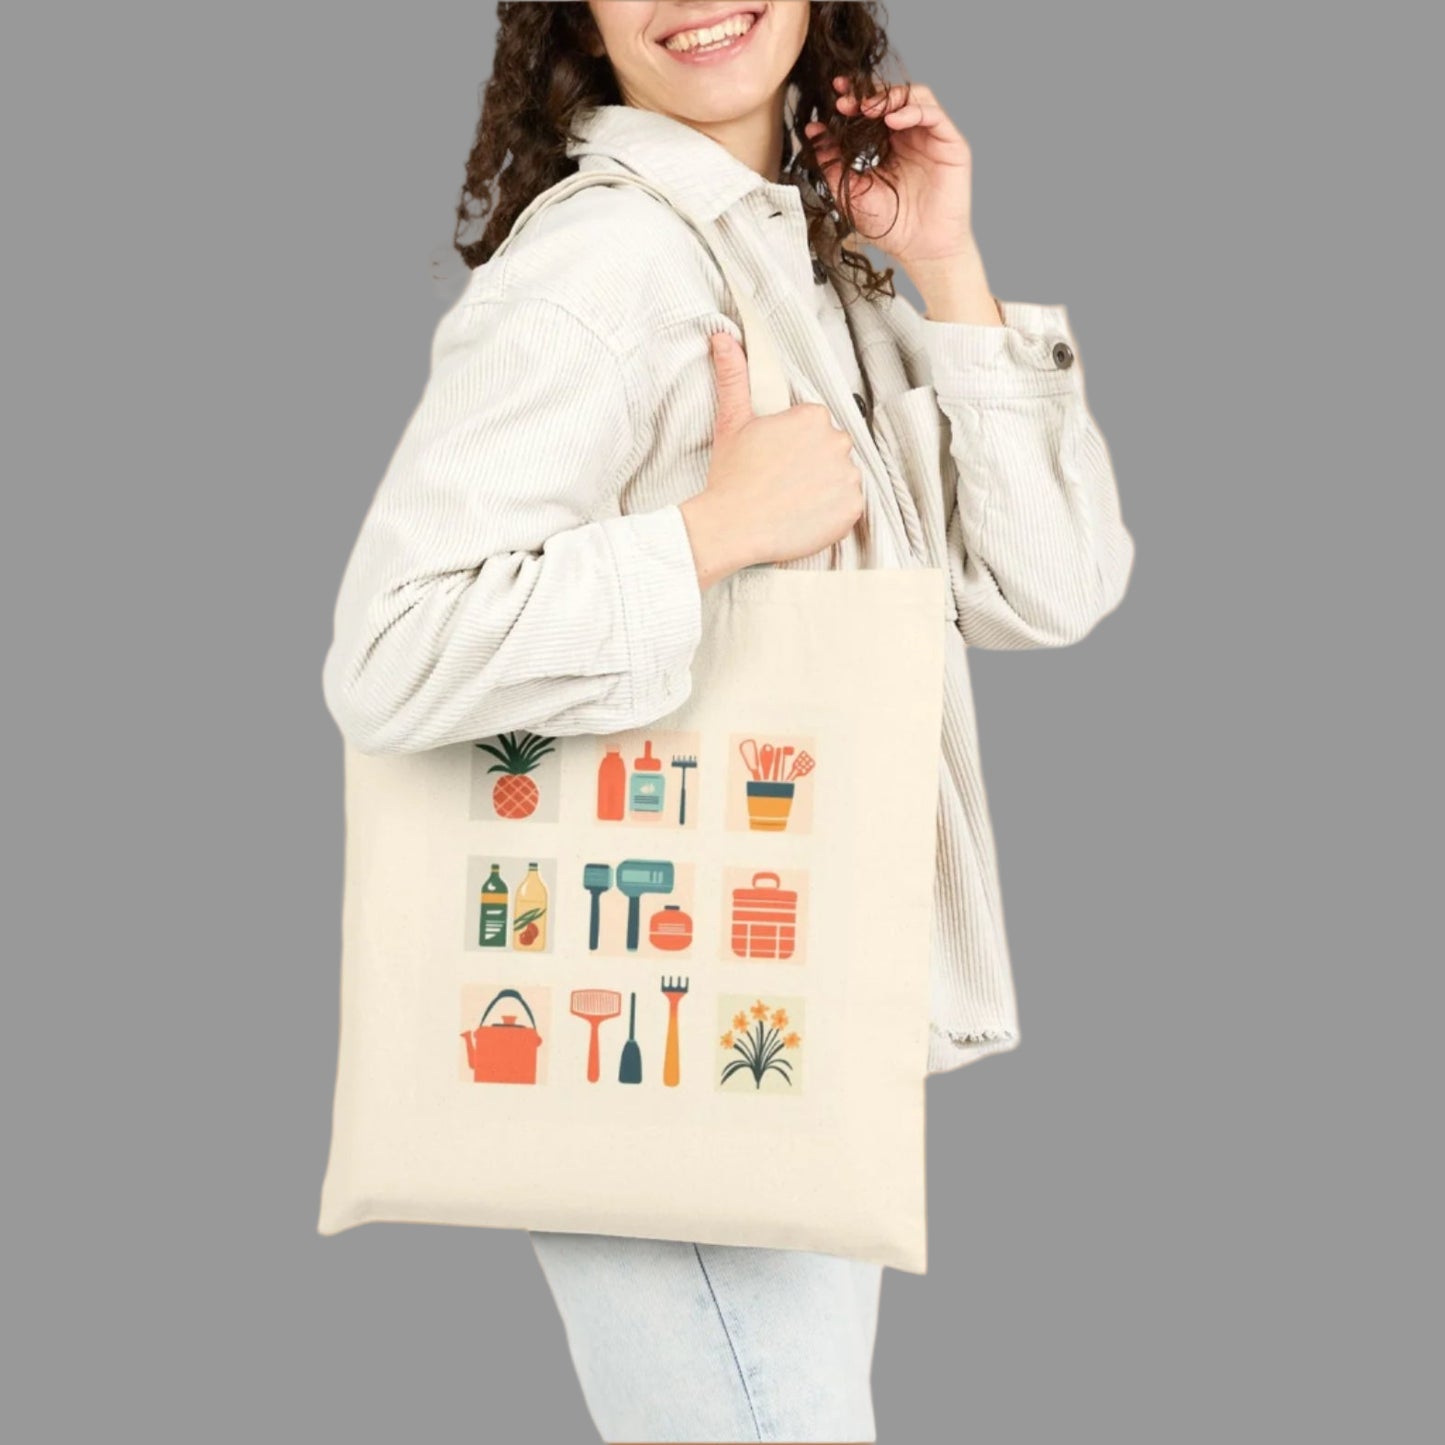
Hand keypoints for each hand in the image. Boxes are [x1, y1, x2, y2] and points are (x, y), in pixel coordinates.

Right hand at [680, 332, 863, 586]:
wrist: (732, 528)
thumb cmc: (732, 477)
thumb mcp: (732, 421)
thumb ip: (734, 377)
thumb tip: (723, 339)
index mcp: (813, 416)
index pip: (814, 425)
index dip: (794, 443)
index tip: (776, 458)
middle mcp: (837, 442)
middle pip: (832, 449)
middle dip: (812, 462)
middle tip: (782, 481)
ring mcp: (848, 477)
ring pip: (842, 477)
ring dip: (824, 487)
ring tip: (792, 500)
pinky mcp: (852, 509)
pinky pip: (849, 506)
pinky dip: (833, 512)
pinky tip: (805, 515)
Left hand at [805, 77, 1001, 324]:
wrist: (921, 250)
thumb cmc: (891, 226)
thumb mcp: (852, 192)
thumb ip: (832, 164)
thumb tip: (812, 133)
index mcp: (889, 144)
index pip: (872, 111)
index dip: (854, 100)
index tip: (833, 97)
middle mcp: (911, 136)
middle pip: (891, 98)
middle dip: (867, 94)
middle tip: (844, 100)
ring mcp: (931, 138)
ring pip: (914, 97)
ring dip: (888, 97)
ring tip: (866, 108)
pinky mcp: (950, 144)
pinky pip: (933, 114)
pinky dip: (912, 110)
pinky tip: (891, 120)